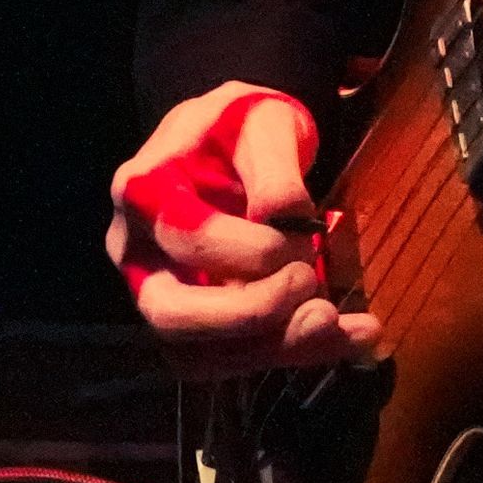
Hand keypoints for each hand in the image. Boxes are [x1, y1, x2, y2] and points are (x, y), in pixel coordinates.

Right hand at [107, 81, 380, 376]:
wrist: (231, 144)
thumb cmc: (240, 127)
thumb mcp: (263, 123)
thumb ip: (275, 169)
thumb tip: (286, 220)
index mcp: (142, 191)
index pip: (188, 237)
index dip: (251, 250)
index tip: (305, 239)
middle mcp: (135, 253)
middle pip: (171, 315)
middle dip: (249, 316)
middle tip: (314, 295)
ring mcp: (156, 294)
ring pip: (196, 354)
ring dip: (273, 348)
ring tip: (340, 326)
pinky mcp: (189, 325)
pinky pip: (227, 359)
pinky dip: (288, 352)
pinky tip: (347, 335)